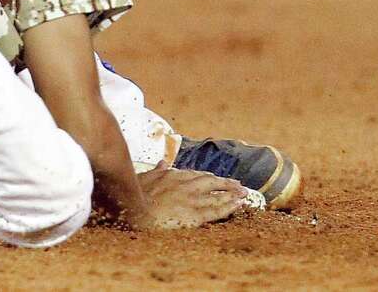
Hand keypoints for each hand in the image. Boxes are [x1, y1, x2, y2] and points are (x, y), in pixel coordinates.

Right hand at [133, 161, 248, 229]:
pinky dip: (229, 206)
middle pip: (209, 181)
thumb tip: (162, 162)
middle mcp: (184, 184)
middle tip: (237, 184)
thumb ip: (156, 171)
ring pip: (216, 193)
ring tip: (244, 192)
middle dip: (224, 182)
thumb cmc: (133, 197)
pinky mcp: (195, 214)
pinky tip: (239, 204)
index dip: (208, 177)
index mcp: (171, 175)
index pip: (194, 175)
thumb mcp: (143, 179)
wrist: (135, 212)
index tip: (215, 178)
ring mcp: (191, 198)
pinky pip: (216, 209)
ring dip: (232, 192)